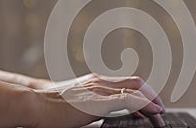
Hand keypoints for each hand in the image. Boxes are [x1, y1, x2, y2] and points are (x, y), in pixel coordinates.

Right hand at [33, 74, 165, 127]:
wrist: (35, 103)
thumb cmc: (52, 105)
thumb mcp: (78, 101)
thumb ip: (93, 104)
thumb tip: (105, 112)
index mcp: (97, 81)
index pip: (127, 82)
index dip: (143, 92)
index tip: (150, 105)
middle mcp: (101, 81)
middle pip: (136, 82)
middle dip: (152, 94)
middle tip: (160, 110)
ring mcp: (101, 89)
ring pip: (136, 88)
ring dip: (152, 100)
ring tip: (160, 113)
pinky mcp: (98, 101)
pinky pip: (129, 100)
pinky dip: (145, 104)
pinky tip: (154, 112)